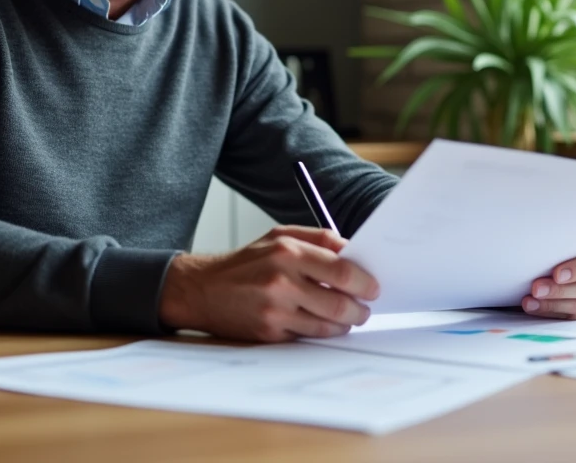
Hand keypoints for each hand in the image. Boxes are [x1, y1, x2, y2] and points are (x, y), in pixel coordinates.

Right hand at [158, 226, 379, 342]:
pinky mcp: (269, 333)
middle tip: (365, 308)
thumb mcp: (279, 236)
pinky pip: (308, 337)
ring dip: (345, 323)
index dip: (365, 282)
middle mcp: (282, 281)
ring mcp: (275, 310)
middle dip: (360, 308)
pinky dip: (321, 332)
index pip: (343, 270)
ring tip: (348, 317)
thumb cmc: (246, 262)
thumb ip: (319, 239)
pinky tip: (322, 324)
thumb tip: (354, 251)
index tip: (373, 287)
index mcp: (288, 252)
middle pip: (340, 302)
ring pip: (328, 325)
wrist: (202, 289)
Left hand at [522, 242, 575, 319]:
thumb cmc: (568, 242)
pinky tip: (533, 306)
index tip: (556, 274)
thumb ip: (563, 243)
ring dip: (551, 304)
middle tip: (536, 288)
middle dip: (558, 290)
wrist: (566, 253)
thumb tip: (542, 246)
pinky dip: (548, 310)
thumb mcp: (570, 237)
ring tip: (530, 301)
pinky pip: (569, 315)